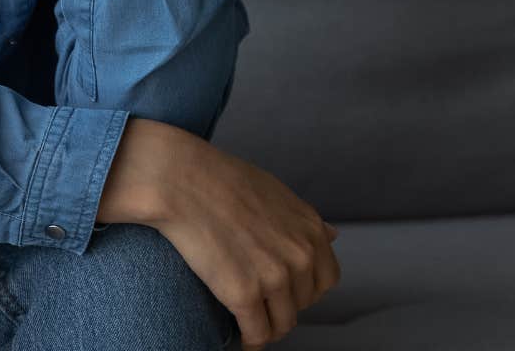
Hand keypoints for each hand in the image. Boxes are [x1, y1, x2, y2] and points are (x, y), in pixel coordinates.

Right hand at [115, 120, 339, 350]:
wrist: (181, 180)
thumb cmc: (221, 179)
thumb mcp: (276, 192)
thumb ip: (305, 220)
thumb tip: (333, 235)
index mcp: (311, 230)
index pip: (326, 280)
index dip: (305, 288)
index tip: (285, 289)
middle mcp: (301, 255)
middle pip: (303, 304)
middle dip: (283, 304)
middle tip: (260, 301)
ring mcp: (274, 276)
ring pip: (282, 324)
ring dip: (267, 326)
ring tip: (250, 322)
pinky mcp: (244, 294)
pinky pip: (257, 334)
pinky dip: (250, 340)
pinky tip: (240, 336)